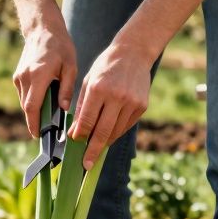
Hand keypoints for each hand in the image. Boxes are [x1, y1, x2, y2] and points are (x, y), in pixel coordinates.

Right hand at [13, 20, 77, 136]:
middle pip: (27, 107)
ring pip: (24, 102)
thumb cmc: (60, 46)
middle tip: (47, 131)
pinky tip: (44, 100)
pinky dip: (32, 101)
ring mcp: (18, 77)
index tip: (38, 136)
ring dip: (34, 111)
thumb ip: (67, 88)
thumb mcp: (70, 66)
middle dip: (35, 121)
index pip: (32, 107)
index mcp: (38, 75)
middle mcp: (25, 77)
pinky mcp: (17, 76)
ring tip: (48, 116)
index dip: (34, 124)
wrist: (42, 29)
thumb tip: (64, 109)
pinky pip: (23, 95)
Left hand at [70, 41, 152, 168]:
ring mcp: (132, 102)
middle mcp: (117, 96)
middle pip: (103, 131)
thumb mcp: (89, 82)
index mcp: (99, 88)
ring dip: (104, 143)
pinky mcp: (142, 106)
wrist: (134, 53)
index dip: (80, 135)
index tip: (75, 145)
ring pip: (115, 131)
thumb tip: (75, 132)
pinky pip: (126, 126)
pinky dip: (116, 133)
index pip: (87, 119)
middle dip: (93, 150)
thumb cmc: (106, 67)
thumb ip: (82, 107)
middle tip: (86, 165)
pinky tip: (108, 138)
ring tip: (95, 152)